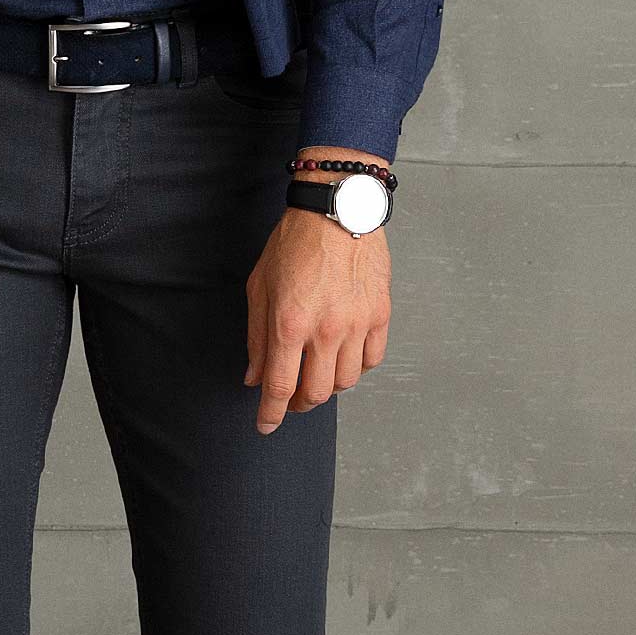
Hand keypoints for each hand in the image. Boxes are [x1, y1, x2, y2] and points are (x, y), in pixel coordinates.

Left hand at [243, 209, 389, 435]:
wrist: (337, 208)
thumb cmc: (294, 242)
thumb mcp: (260, 287)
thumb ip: (257, 337)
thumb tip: (255, 377)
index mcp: (290, 324)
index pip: (280, 387)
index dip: (271, 414)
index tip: (265, 425)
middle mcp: (326, 330)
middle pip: (317, 393)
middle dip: (299, 404)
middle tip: (291, 399)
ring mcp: (358, 324)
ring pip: (347, 381)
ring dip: (328, 385)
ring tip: (317, 371)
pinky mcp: (380, 314)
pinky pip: (372, 359)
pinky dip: (356, 367)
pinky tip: (343, 356)